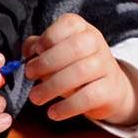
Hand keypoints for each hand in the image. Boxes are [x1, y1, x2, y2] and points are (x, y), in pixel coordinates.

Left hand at [22, 14, 137, 125]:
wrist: (109, 89)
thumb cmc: (75, 67)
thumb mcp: (56, 52)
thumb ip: (38, 47)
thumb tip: (27, 52)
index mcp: (82, 29)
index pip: (67, 25)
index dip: (47, 39)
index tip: (34, 55)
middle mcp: (97, 43)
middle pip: (74, 48)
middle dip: (46, 63)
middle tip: (30, 76)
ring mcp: (106, 65)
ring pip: (79, 72)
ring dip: (51, 87)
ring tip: (36, 98)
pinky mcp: (110, 90)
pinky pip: (88, 97)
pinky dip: (67, 107)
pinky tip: (53, 112)